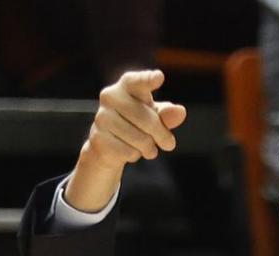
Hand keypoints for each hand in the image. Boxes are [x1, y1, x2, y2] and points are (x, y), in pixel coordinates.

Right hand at [65, 70, 186, 211]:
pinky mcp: (98, 137)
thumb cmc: (137, 123)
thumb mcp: (156, 117)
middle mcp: (110, 96)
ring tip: (148, 147)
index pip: (137, 81)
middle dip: (162, 135)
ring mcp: (102, 117)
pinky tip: (130, 150)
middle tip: (169, 144)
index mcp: (127, 85)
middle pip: (147, 119)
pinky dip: (135, 155)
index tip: (159, 77)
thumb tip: (180, 111)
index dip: (148, 79)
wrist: (108, 145)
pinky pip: (129, 151)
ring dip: (149, 148)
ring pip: (140, 139)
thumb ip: (168, 114)